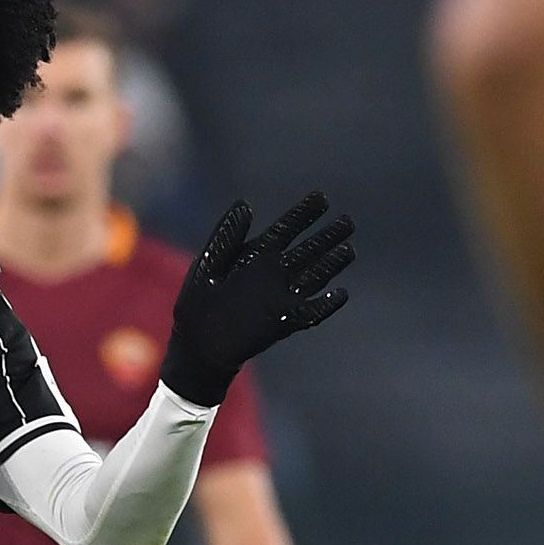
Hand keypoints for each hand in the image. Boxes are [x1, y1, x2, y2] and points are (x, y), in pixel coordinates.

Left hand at [159, 193, 356, 405]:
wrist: (196, 347)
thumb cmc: (197, 305)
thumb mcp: (208, 266)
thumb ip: (227, 237)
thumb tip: (244, 204)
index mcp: (256, 255)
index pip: (286, 229)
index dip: (303, 214)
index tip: (322, 197)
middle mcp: (274, 273)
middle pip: (308, 250)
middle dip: (327, 236)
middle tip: (347, 222)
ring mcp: (281, 296)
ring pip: (314, 276)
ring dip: (331, 264)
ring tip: (348, 250)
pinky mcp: (284, 321)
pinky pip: (311, 312)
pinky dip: (327, 304)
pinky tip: (341, 294)